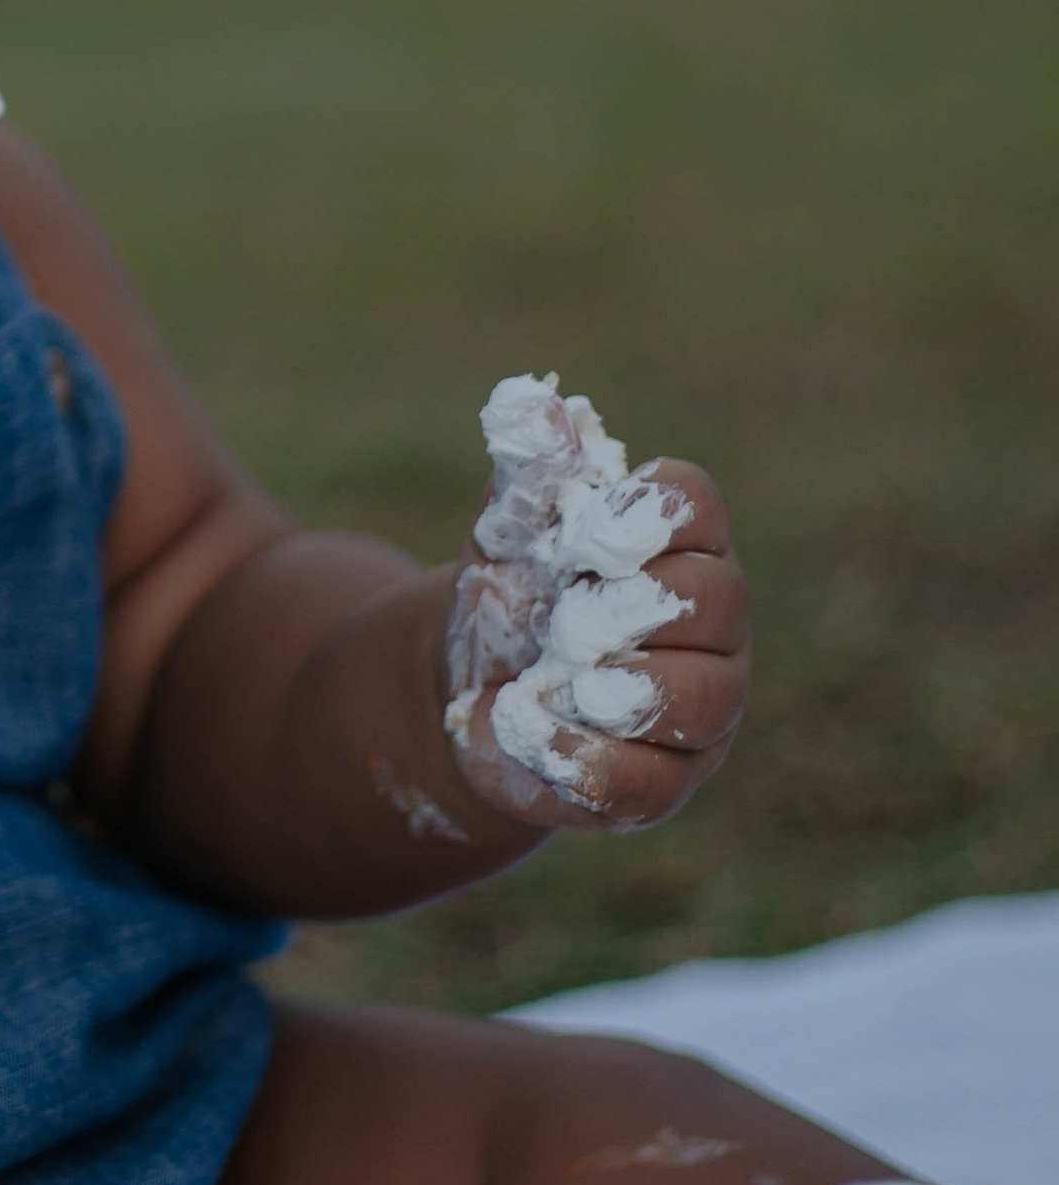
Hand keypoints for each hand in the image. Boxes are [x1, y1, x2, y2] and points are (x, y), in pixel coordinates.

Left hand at [442, 459, 751, 834]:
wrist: (467, 695)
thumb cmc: (511, 596)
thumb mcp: (507, 530)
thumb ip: (528, 469)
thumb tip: (533, 399)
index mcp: (683, 545)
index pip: (697, 505)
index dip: (642, 513)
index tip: (580, 537)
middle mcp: (715, 626)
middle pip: (717, 599)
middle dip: (626, 606)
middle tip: (563, 619)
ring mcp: (704, 710)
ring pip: (703, 697)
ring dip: (614, 686)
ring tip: (555, 679)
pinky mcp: (667, 785)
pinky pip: (648, 778)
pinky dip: (579, 754)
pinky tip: (529, 727)